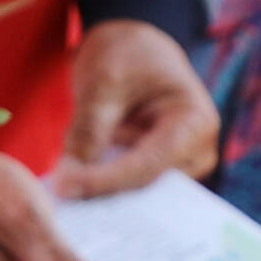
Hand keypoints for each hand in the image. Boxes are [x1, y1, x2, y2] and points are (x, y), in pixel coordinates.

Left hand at [45, 19, 219, 197]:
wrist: (136, 49)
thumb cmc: (126, 54)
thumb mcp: (104, 81)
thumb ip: (89, 129)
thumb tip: (69, 178)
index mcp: (195, 123)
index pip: (148, 164)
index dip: (105, 180)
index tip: (64, 188)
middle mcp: (197, 153)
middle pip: (146, 188)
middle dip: (105, 200)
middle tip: (63, 212)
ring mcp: (180, 168)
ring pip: (136, 196)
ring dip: (101, 202)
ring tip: (64, 209)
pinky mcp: (157, 175)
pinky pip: (129, 192)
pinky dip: (101, 194)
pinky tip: (70, 198)